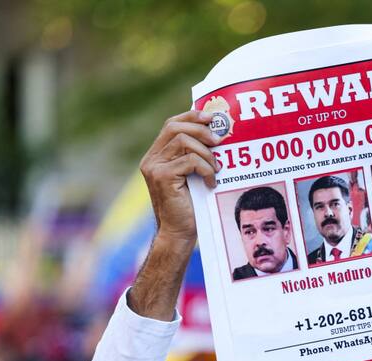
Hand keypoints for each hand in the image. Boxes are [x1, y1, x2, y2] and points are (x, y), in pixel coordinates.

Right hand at [139, 110, 221, 244]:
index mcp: (157, 155)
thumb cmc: (190, 206)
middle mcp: (151, 159)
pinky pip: (190, 160)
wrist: (179, 233)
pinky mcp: (162, 176)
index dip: (192, 116)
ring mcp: (154, 167)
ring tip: (215, 169)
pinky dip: (206, 169)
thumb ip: (195, 155)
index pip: (171, 124)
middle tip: (220, 141)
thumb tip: (216, 132)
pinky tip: (211, 182)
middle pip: (175, 127)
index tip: (212, 117)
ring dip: (207, 154)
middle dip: (201, 130)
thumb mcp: (192, 175)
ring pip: (184, 141)